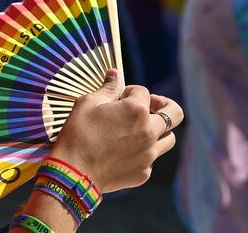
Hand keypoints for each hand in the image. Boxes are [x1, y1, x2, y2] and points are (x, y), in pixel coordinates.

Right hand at [49, 69, 182, 192]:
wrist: (73, 173)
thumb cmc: (78, 135)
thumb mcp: (87, 104)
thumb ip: (107, 88)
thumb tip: (115, 74)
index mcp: (136, 110)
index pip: (142, 92)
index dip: (129, 91)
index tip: (118, 97)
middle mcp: (149, 131)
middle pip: (175, 113)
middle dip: (164, 105)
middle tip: (151, 105)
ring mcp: (149, 155)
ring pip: (169, 138)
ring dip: (159, 130)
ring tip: (141, 130)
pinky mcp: (143, 173)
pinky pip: (151, 159)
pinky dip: (143, 152)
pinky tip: (125, 152)